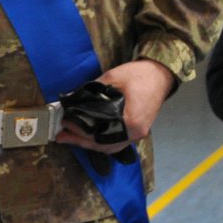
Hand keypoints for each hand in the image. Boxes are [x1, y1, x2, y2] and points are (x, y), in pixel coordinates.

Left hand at [56, 59, 174, 153]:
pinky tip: (89, 138)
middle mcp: (135, 133)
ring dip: (90, 144)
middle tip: (62, 135)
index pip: (99, 134)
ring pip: (110, 147)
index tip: (65, 122)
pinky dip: (101, 142)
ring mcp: (137, 134)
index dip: (80, 130)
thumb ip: (92, 90)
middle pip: (103, 145)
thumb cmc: (139, 75)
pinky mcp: (137, 131)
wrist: (160, 75)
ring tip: (72, 138)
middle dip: (80, 140)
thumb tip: (72, 98)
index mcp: (130, 121)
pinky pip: (117, 143)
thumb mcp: (112, 78)